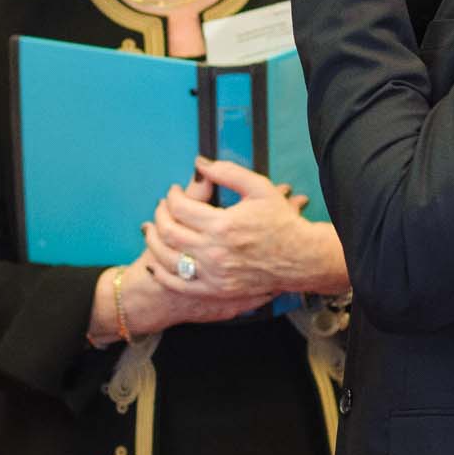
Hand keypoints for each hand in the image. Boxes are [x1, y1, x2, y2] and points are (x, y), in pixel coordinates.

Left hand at [146, 158, 346, 297]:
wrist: (300, 258)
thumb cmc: (281, 222)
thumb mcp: (259, 187)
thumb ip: (228, 172)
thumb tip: (199, 163)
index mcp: (223, 225)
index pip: (180, 208)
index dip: (171, 196)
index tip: (173, 192)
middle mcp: (215, 252)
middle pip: (168, 232)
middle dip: (160, 215)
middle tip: (162, 207)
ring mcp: (214, 274)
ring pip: (167, 258)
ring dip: (153, 241)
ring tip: (153, 229)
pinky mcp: (215, 290)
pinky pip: (178, 284)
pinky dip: (162, 273)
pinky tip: (156, 262)